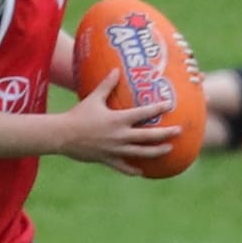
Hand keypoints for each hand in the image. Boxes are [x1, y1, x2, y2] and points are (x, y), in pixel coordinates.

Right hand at [59, 71, 178, 174]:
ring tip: (168, 149)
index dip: (158, 108)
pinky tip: (141, 172)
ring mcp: (115, 149)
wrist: (62, 135)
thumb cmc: (78, 115)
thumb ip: (106, 85)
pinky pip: (123, 167)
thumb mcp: (93, 98)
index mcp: (118, 119)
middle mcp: (120, 135)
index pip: (144, 113)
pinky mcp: (107, 159)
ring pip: (141, 153)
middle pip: (149, 136)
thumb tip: (116, 70)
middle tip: (179, 131)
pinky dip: (133, 170)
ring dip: (156, 151)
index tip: (170, 105)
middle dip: (166, 134)